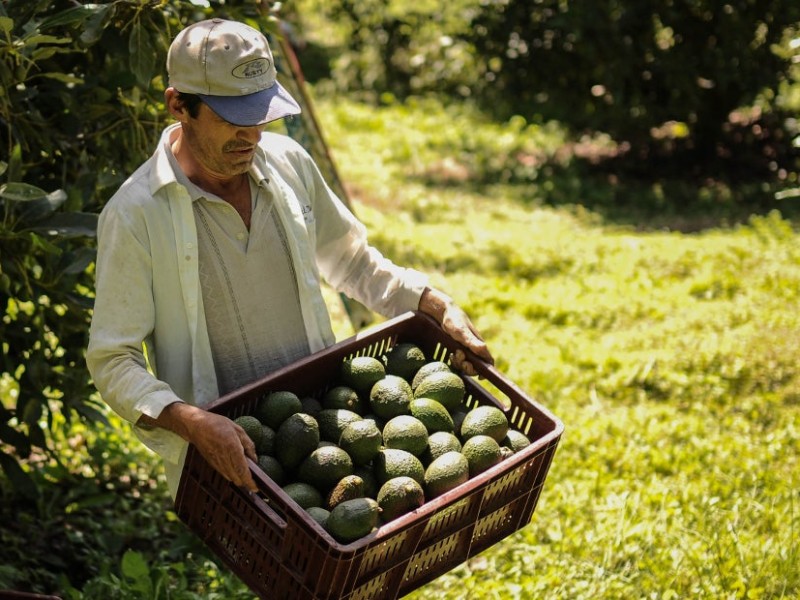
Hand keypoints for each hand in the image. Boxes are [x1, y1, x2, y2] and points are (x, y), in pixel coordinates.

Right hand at [140, 402, 257, 491]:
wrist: (196, 426)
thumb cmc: (218, 424)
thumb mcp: (238, 430)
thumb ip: (248, 445)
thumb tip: (255, 459)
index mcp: (233, 448)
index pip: (242, 471)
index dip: (250, 482)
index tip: (256, 488)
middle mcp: (224, 458)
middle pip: (237, 478)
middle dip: (246, 482)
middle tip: (254, 479)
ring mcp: (216, 462)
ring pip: (230, 478)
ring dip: (238, 478)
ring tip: (245, 473)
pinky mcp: (211, 464)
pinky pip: (224, 474)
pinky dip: (231, 474)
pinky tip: (235, 469)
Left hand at [418, 287, 493, 374]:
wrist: (444, 313)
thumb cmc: (454, 321)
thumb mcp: (461, 332)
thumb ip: (471, 342)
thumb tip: (484, 349)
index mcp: (479, 345)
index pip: (488, 361)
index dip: (487, 370)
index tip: (480, 376)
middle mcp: (475, 348)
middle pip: (476, 366)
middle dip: (468, 367)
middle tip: (459, 359)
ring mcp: (467, 348)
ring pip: (467, 363)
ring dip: (460, 363)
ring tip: (454, 354)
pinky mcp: (460, 348)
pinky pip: (460, 360)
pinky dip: (456, 360)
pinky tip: (451, 355)